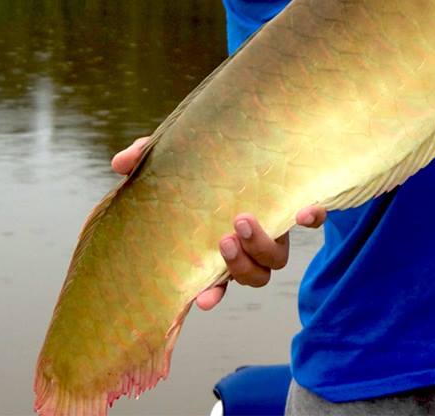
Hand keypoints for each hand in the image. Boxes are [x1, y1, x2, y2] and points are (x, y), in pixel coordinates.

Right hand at [111, 138, 326, 310]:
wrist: (259, 134)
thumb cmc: (210, 157)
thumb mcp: (177, 158)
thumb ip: (148, 160)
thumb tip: (119, 163)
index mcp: (219, 242)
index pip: (216, 281)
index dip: (211, 293)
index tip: (201, 300)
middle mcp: (251, 243)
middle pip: (252, 275)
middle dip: (238, 266)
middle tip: (223, 241)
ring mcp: (276, 227)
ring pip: (276, 260)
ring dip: (261, 247)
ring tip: (244, 220)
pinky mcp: (301, 204)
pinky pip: (315, 221)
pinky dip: (312, 219)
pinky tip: (304, 209)